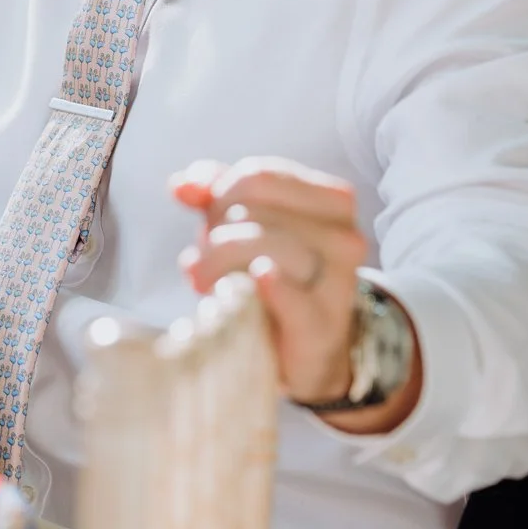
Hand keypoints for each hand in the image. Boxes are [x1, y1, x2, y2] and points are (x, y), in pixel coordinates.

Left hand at [173, 157, 419, 433]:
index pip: (259, 177)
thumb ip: (218, 195)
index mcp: (333, 203)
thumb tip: (183, 185)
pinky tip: (259, 278)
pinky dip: (274, 286)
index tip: (209, 221)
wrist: (303, 351)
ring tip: (201, 281)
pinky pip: (295, 298)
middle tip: (203, 261)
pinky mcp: (322, 327)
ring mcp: (339, 284)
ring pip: (265, 249)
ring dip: (217, 262)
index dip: (220, 194)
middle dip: (214, 233)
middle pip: (253, 212)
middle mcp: (344, 238)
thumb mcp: (248, 225)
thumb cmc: (274, 277)